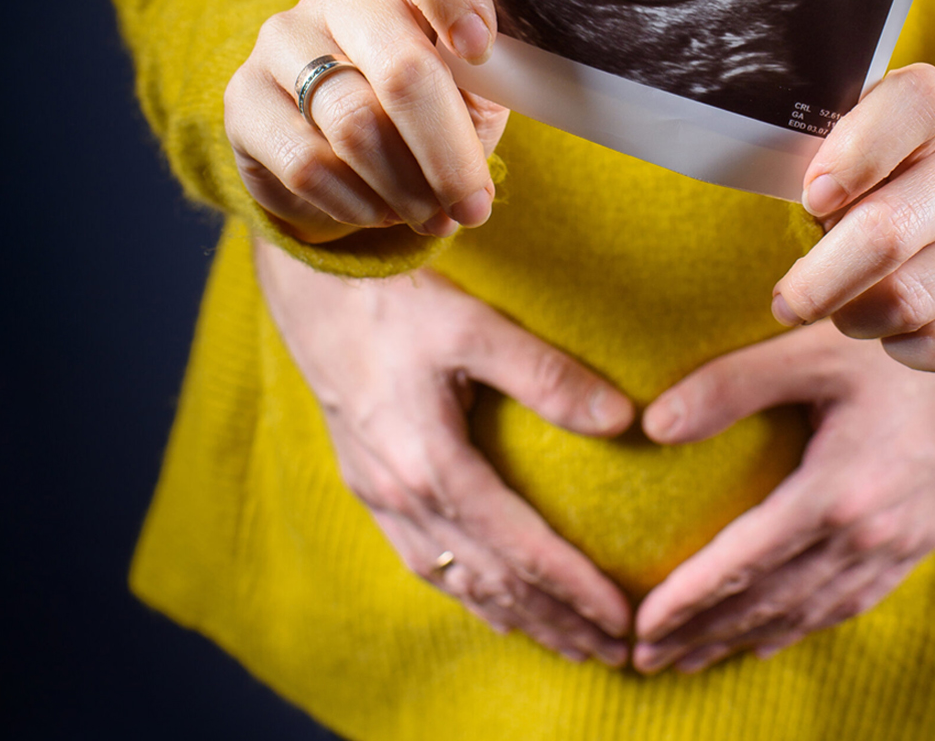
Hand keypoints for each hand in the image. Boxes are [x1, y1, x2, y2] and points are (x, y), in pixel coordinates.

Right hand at [225, 0, 506, 243]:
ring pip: (356, 125)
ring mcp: (282, 40)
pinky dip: (359, 203)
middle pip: (401, 66)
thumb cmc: (433, 107)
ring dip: (408, 188)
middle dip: (448, 152)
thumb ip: (494, 73)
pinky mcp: (244, 100)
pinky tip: (381, 211)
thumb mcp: (476, 86)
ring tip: (436, 216)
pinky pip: (309, 163)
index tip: (480, 49)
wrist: (348, 163)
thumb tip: (513, 82)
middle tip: (474, 205)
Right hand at [253, 238, 635, 664]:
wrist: (310, 280)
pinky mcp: (367, 480)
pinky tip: (490, 600)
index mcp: (430, 464)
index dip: (575, 591)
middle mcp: (400, 494)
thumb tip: (624, 421)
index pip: (520, 550)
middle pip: (491, 582)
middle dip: (554, 622)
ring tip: (566, 642)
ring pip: (455, 580)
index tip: (623, 620)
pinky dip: (467, 591)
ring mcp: (378, 492)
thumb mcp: (472, 326)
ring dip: (514, 617)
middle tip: (613, 653)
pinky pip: (423, 559)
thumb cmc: (394, 296)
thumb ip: (547, 376)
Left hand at [631, 321, 934, 672]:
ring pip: (809, 611)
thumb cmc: (899, 346)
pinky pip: (852, 602)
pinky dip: (804, 625)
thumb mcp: (812, 352)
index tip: (641, 627)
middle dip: (704, 633)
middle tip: (645, 659)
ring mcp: (901, 544)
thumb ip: (730, 386)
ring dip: (746, 638)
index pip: (744, 564)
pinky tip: (771, 637)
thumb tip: (652, 423)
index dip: (689, 600)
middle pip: (770, 601)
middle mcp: (871, 533)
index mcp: (839, 492)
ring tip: (693, 658)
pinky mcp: (921, 540)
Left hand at [772, 63, 934, 371]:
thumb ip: (819, 169)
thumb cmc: (893, 191)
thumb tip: (780, 193)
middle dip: (820, 281)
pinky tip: (895, 332)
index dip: (851, 155)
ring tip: (845, 311)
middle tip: (788, 303)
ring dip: (857, 317)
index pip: (907, 107)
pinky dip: (903, 348)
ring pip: (913, 299)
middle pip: (889, 231)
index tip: (811, 198)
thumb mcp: (857, 161)